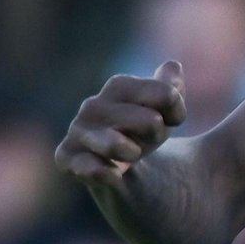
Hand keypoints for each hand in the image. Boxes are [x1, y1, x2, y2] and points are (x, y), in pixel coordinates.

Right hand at [55, 63, 190, 195]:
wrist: (124, 176)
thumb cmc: (145, 136)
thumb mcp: (167, 112)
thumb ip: (174, 90)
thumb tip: (173, 67)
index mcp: (119, 87)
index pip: (165, 94)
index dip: (177, 113)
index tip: (172, 122)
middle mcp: (94, 105)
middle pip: (149, 121)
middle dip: (156, 136)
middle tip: (147, 143)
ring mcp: (78, 132)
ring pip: (114, 144)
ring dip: (132, 152)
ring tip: (132, 156)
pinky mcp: (67, 159)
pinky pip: (87, 167)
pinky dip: (105, 173)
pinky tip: (115, 175)